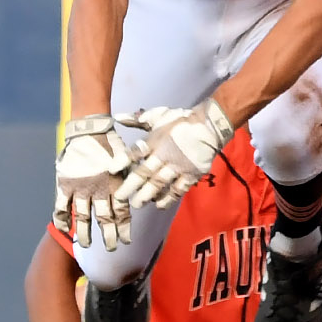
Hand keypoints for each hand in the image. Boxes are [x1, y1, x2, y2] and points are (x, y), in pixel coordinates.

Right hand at [55, 116, 134, 250]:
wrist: (89, 129)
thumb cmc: (111, 144)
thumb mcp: (127, 160)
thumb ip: (130, 178)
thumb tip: (138, 192)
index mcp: (115, 185)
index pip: (121, 213)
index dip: (123, 228)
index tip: (126, 241)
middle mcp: (99, 190)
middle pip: (104, 218)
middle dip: (108, 235)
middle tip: (111, 248)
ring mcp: (80, 188)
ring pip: (83, 216)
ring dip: (84, 232)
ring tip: (85, 244)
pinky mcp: (65, 184)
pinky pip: (61, 206)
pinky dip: (62, 219)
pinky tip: (64, 230)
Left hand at [115, 100, 234, 211]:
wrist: (210, 126)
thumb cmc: (181, 120)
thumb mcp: (158, 116)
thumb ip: (137, 120)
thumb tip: (117, 118)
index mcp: (155, 140)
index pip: (135, 152)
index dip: (122, 161)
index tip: (111, 171)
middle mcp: (165, 155)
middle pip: (144, 172)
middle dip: (131, 186)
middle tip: (121, 197)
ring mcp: (178, 166)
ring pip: (159, 183)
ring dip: (147, 195)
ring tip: (138, 204)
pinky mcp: (191, 174)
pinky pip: (178, 189)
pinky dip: (169, 198)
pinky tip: (159, 205)